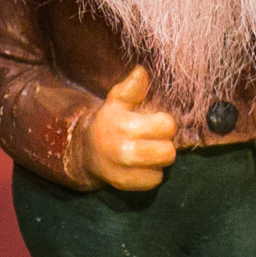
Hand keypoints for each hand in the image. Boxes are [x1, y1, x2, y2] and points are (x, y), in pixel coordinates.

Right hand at [78, 66, 176, 190]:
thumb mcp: (116, 101)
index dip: (165, 123)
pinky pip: (154, 181)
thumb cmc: (109, 122)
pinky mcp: (126, 185)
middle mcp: (124, 151)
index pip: (168, 126)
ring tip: (147, 151)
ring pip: (163, 167)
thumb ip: (131, 87)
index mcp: (125, 126)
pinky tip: (141, 165)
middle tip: (152, 139)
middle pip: (169, 151)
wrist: (86, 150)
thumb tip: (141, 71)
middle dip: (165, 143)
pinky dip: (151, 174)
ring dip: (159, 160)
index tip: (154, 121)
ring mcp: (124, 171)